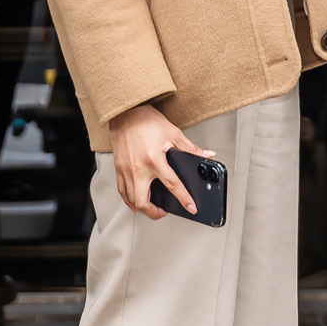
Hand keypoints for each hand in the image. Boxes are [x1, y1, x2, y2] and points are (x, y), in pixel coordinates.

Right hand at [106, 104, 213, 220]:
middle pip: (143, 201)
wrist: (126, 113)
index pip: (172, 185)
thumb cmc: (148, 121)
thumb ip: (191, 148)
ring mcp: (126, 170)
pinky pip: (121, 191)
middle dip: (155, 212)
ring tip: (153, 208)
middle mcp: (138, 168)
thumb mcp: (174, 133)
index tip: (191, 208)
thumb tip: (208, 155)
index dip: (184, 198)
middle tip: (165, 211)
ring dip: (142, 208)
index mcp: (155, 159)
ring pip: (131, 199)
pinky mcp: (118, 169)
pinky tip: (135, 203)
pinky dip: (128, 200)